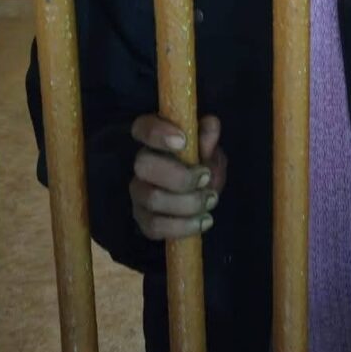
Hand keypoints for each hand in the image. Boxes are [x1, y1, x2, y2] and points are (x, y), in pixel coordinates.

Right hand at [129, 114, 227, 239]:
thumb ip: (208, 138)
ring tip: (211, 200)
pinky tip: (204, 221)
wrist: (199, 193)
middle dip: (179, 175)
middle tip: (206, 178)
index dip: (158, 133)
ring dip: (187, 202)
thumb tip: (210, 124)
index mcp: (154, 139)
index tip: (183, 141)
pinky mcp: (144, 220)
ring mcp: (139, 193)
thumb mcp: (209, 149)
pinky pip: (155, 226)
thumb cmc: (201, 163)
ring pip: (152, 198)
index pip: (142, 128)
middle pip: (143, 166)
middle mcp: (141, 165)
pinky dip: (183, 226)